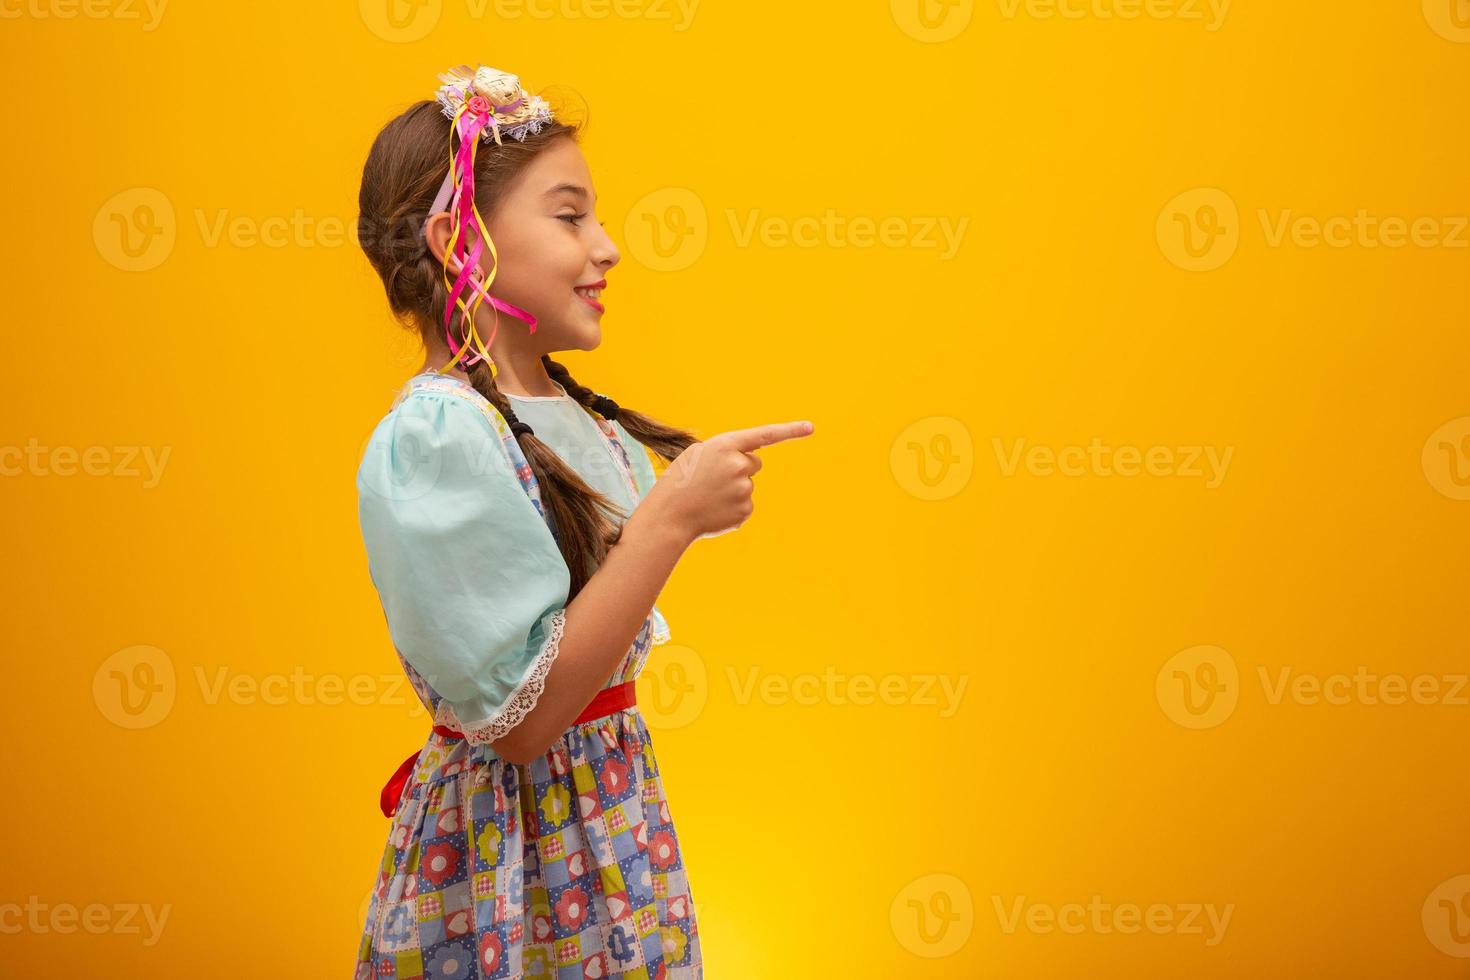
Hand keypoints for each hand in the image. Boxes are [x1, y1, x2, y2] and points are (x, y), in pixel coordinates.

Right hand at [645, 421, 814, 542]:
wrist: (669, 516)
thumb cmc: (680, 481)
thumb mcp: (699, 455)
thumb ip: (728, 452)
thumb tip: (752, 463)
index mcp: (725, 446)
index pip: (764, 435)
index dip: (790, 430)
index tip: (811, 427)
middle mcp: (738, 465)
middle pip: (754, 463)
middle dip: (739, 468)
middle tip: (712, 479)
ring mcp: (743, 489)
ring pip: (748, 485)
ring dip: (732, 490)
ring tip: (708, 496)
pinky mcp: (745, 510)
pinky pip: (746, 505)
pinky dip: (732, 507)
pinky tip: (714, 510)